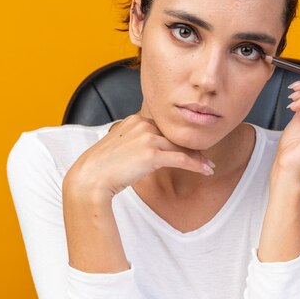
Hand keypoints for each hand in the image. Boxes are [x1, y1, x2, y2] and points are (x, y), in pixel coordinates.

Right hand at [62, 114, 214, 200]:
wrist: (90, 178)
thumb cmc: (103, 167)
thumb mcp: (120, 146)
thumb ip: (136, 142)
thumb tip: (150, 151)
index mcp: (135, 120)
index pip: (164, 129)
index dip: (180, 140)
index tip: (191, 149)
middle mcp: (142, 124)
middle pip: (175, 136)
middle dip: (192, 148)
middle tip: (205, 158)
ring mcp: (147, 138)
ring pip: (181, 147)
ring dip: (198, 158)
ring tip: (209, 167)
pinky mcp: (151, 154)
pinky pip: (181, 158)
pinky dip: (196, 165)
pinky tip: (206, 171)